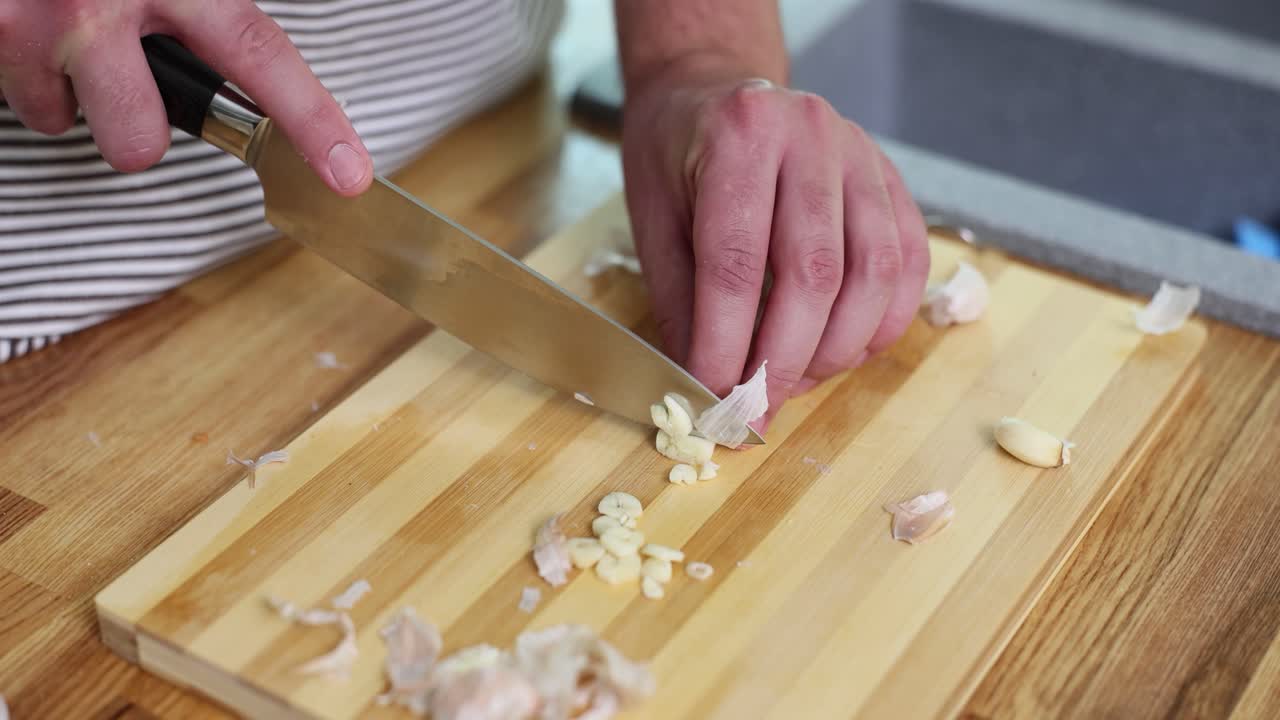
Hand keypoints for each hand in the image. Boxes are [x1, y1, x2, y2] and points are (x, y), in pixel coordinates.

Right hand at [0, 0, 370, 194]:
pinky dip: (26, 74)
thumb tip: (246, 47)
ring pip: (73, 125)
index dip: (310, 120)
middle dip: (137, 129)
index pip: (260, 55)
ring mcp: (41, 20)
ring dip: (73, 95)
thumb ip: (209, 3)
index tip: (346, 172)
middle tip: (128, 79)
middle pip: (143, 138)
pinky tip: (31, 30)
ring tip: (70, 40)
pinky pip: (24, 101)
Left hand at [621, 67, 929, 429]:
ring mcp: (862, 153)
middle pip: (814, 272)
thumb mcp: (655, 222)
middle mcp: (810, 132)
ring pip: (873, 274)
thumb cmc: (676, 157)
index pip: (737, 260)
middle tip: (757, 409)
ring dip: (837, 349)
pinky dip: (882, 323)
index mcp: (739, 133)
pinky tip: (844, 351)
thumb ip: (682, 304)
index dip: (726, 343)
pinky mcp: (892, 179)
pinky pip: (908, 264)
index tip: (713, 397)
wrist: (714, 90)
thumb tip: (707, 391)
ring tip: (795, 382)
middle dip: (784, 359)